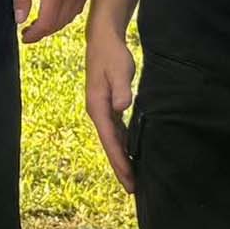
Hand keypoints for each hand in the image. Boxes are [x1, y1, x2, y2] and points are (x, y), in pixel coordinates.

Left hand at [13, 0, 90, 42]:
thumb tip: (19, 19)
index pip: (47, 23)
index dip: (35, 34)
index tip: (24, 37)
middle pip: (60, 23)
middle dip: (43, 31)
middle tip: (28, 32)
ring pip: (71, 17)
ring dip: (55, 24)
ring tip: (38, 22)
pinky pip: (79, 6)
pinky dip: (67, 14)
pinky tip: (54, 9)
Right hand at [85, 29, 138, 192]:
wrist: (103, 39)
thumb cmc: (112, 54)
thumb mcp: (120, 70)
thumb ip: (122, 89)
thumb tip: (122, 108)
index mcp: (97, 107)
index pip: (110, 140)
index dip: (119, 160)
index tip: (129, 178)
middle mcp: (97, 111)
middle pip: (110, 145)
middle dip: (120, 166)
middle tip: (132, 189)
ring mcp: (102, 109)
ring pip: (113, 140)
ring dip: (121, 157)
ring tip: (132, 177)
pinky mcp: (109, 105)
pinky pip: (116, 131)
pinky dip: (123, 144)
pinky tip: (131, 153)